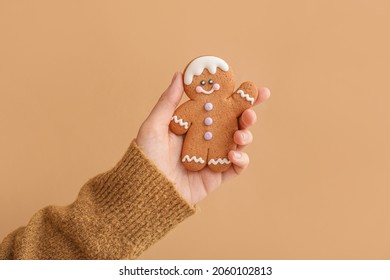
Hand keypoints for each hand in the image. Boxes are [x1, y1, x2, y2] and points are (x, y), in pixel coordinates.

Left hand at [136, 72, 269, 204]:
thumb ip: (168, 101)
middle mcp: (207, 138)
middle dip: (248, 115)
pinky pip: (236, 167)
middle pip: (234, 123)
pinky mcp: (217, 175)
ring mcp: (213, 156)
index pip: (220, 106)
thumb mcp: (154, 125)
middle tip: (250, 112)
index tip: (253, 88)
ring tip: (240, 135)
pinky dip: (241, 159)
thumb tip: (180, 74)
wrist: (147, 191)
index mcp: (195, 123)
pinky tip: (233, 154)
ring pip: (239, 143)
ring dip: (246, 135)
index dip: (238, 97)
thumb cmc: (146, 157)